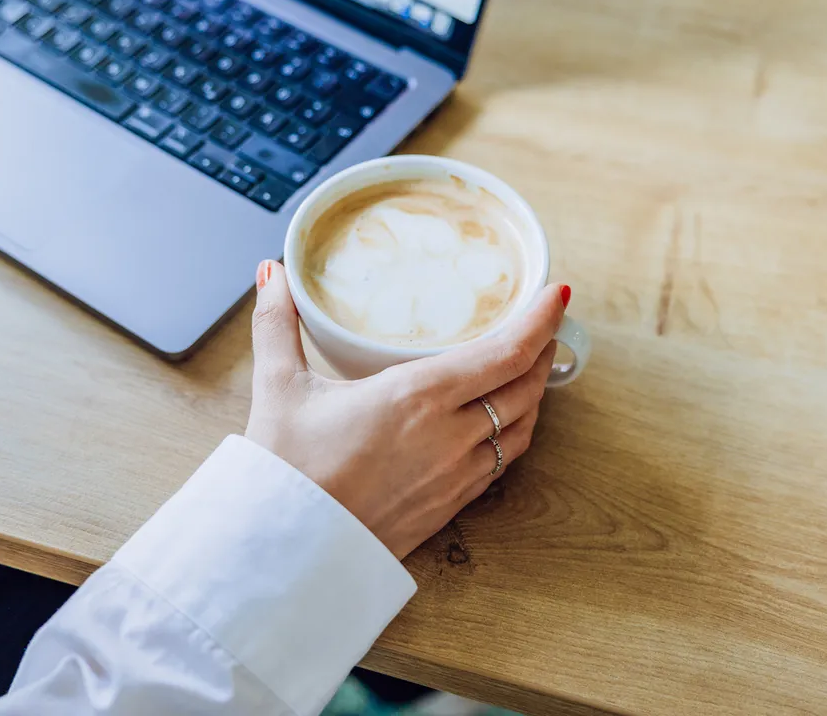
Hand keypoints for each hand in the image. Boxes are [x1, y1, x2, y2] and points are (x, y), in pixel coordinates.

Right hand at [245, 260, 568, 559]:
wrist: (284, 553)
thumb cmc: (284, 471)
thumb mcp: (278, 386)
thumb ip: (278, 323)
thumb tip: (271, 273)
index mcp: (418, 396)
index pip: (506, 353)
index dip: (540, 321)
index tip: (555, 295)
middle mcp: (449, 435)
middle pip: (525, 387)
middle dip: (543, 350)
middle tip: (546, 322)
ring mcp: (455, 476)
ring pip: (522, 429)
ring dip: (534, 394)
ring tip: (532, 367)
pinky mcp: (449, 507)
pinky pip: (502, 463)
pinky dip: (514, 433)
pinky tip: (502, 422)